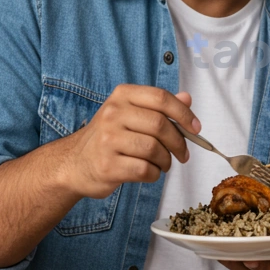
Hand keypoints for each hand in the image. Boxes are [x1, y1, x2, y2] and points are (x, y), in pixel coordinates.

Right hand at [63, 85, 200, 197]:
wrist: (74, 164)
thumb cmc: (109, 138)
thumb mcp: (131, 114)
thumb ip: (159, 106)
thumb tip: (187, 98)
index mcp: (122, 96)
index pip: (160, 98)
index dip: (184, 113)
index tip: (196, 127)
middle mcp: (112, 114)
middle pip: (160, 125)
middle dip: (178, 142)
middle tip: (183, 154)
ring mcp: (108, 140)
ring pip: (154, 149)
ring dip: (166, 160)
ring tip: (164, 164)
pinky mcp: (107, 165)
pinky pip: (145, 170)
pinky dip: (155, 174)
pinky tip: (150, 172)